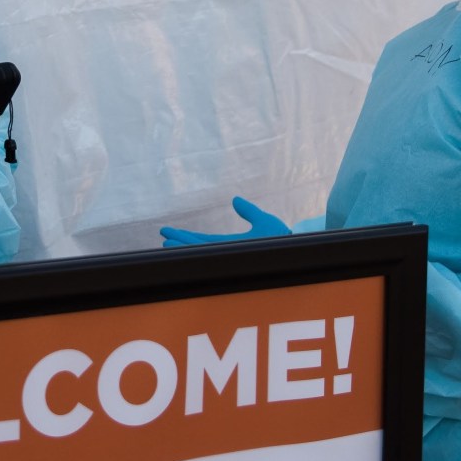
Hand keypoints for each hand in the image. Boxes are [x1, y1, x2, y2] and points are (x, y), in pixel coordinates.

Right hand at [159, 197, 290, 247]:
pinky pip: (211, 258)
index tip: (169, 233)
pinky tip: (184, 252)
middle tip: (163, 240)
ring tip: (167, 246)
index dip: (187, 237)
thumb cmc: (284, 239)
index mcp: (232, 245)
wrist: (297, 249)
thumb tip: (235, 200)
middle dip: (180, 243)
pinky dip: (196, 255)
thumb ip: (249, 212)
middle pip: (198, 248)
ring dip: (183, 250)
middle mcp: (229, 253)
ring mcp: (231, 257)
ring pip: (202, 255)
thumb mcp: (264, 221)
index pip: (204, 242)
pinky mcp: (235, 261)